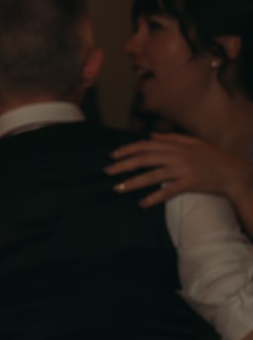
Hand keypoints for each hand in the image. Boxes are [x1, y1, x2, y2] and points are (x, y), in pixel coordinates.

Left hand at [108, 133, 252, 207]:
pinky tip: (142, 204)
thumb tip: (151, 135)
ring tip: (117, 188)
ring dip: (133, 182)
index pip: (145, 146)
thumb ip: (171, 138)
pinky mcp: (189, 183)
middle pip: (144, 159)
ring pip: (152, 175)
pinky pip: (168, 191)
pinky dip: (154, 198)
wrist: (233, 172)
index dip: (127, 150)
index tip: (112, 155)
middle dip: (123, 165)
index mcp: (175, 146)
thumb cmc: (213, 157)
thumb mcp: (193, 142)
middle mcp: (176, 156)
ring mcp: (182, 170)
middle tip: (107, 172)